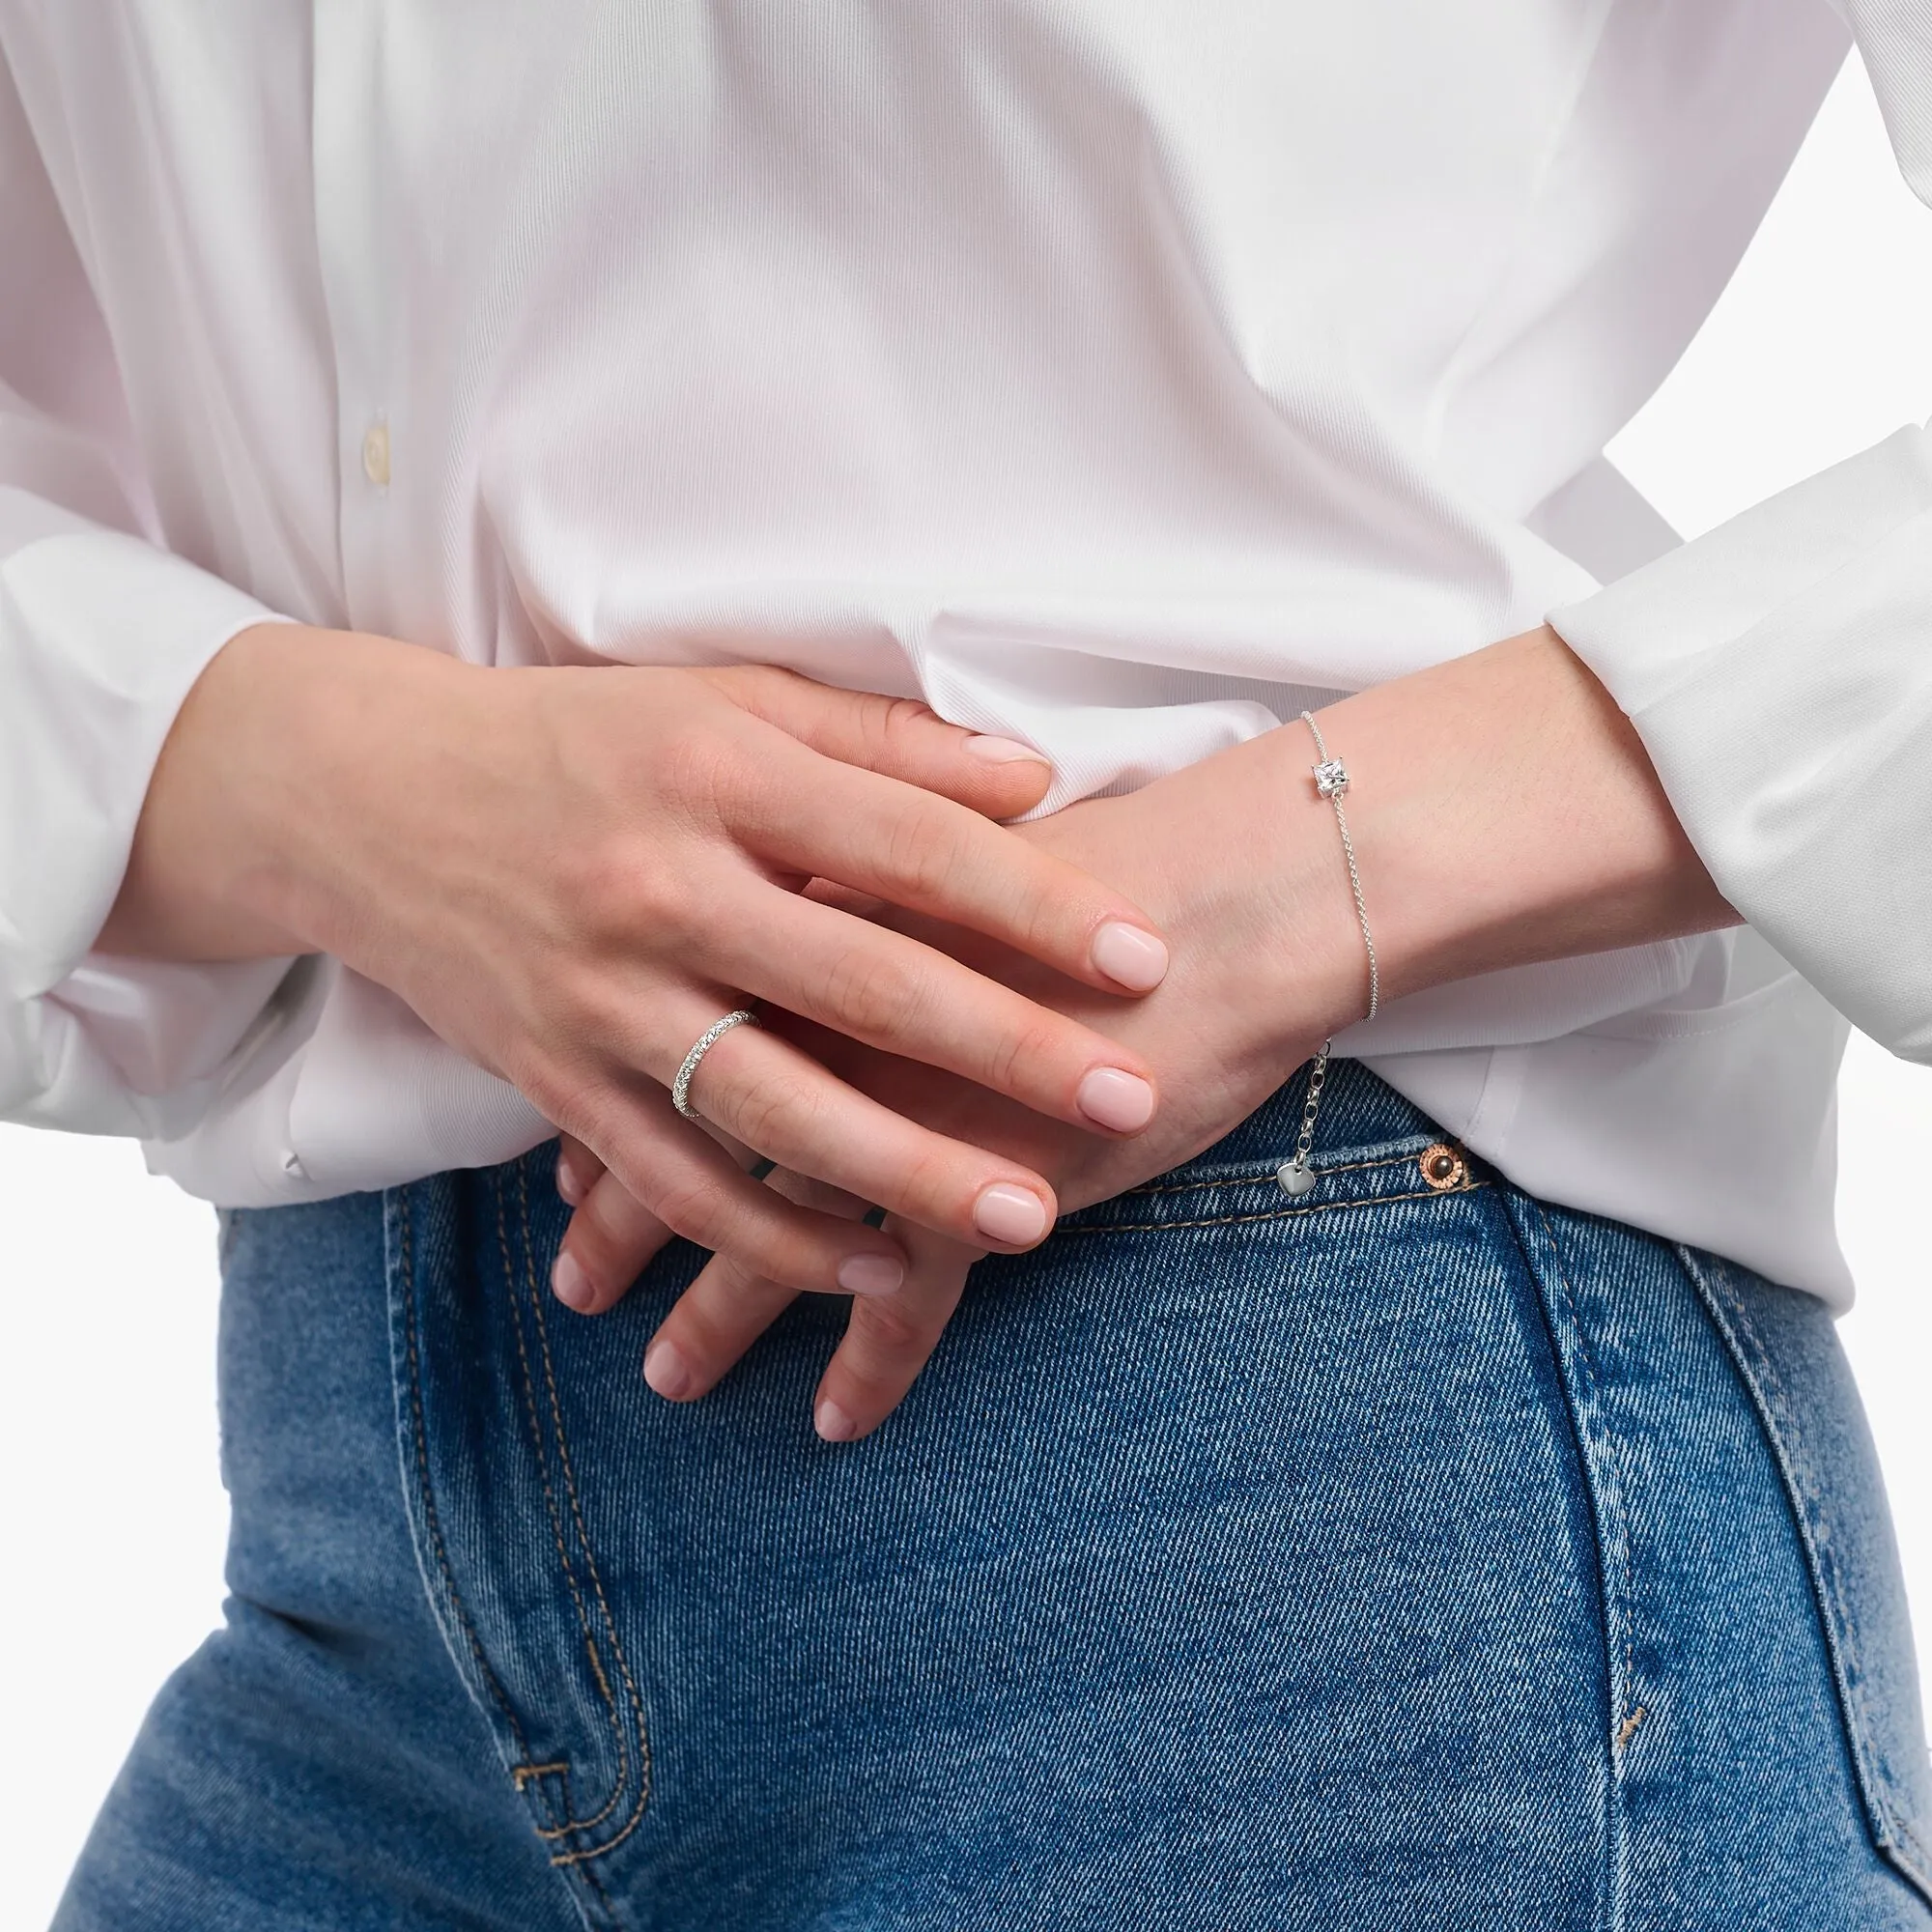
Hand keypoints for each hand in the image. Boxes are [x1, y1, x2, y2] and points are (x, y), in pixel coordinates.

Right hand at [99, 625, 1178, 1293]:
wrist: (368, 798)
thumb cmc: (577, 739)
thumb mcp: (721, 702)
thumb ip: (879, 742)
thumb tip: (1033, 779)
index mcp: (719, 772)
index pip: (908, 846)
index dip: (1036, 905)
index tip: (1142, 959)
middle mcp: (662, 887)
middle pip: (861, 983)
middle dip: (1007, 1051)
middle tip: (1130, 1097)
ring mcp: (602, 995)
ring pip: (775, 1107)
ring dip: (908, 1171)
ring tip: (1029, 1217)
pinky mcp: (555, 1080)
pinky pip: (677, 1181)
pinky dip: (773, 1238)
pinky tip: (875, 1269)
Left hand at [551, 626, 1736, 1435]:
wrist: (1244, 890)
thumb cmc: (1114, 859)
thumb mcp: (961, 844)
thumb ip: (859, 882)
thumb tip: (795, 909)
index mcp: (813, 929)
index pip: (679, 1028)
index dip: (612, 1102)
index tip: (567, 1168)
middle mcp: (830, 1024)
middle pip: (696, 1137)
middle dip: (627, 1220)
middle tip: (576, 1284)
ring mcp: (903, 1110)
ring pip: (773, 1232)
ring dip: (717, 1315)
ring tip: (666, 1375)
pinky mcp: (989, 1184)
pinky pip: (910, 1299)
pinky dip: (875, 1365)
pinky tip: (837, 1420)